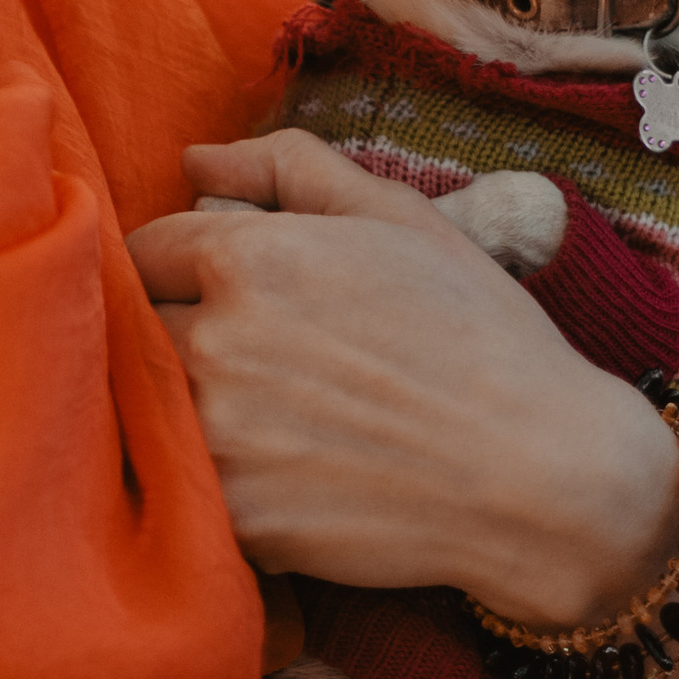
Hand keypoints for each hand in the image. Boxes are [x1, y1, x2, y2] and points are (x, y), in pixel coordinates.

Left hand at [131, 130, 678, 626]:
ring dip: (190, 405)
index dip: (186, 266)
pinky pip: (187, 483)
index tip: (233, 292)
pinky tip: (288, 473)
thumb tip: (196, 160)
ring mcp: (217, 437)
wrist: (540, 475)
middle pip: (138, 326)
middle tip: (262, 358)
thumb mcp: (398, 217)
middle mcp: (215, 343)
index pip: (147, 250)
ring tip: (275, 416)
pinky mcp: (234, 518)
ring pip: (151, 408)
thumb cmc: (479, 334)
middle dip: (181, 331)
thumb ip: (287, 168)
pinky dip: (220, 476)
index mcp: (247, 259)